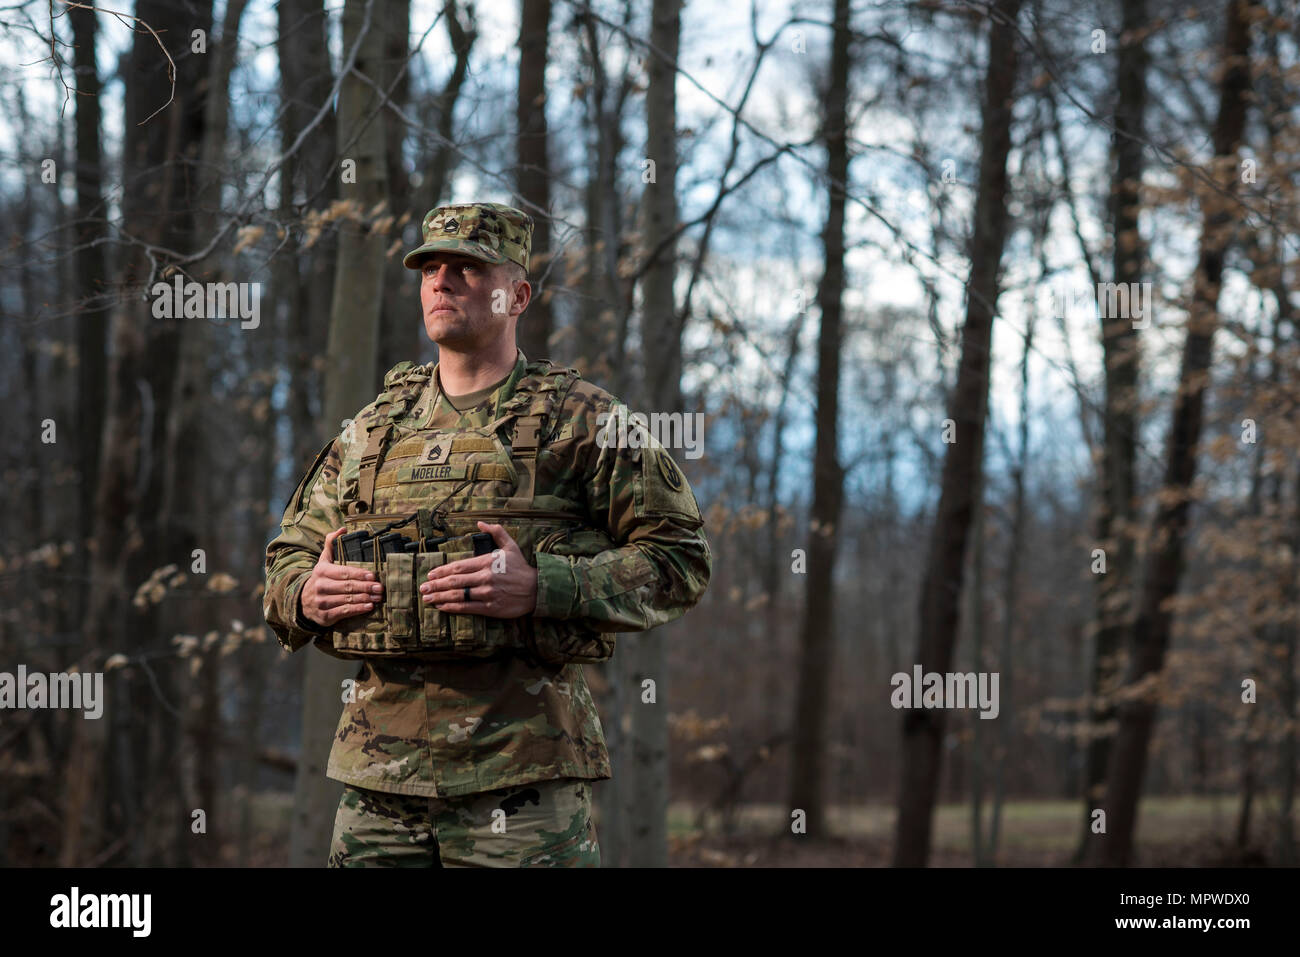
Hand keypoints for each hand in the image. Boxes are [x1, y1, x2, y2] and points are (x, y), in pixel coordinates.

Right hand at [301, 527, 384, 626]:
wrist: (302, 602)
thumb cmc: (320, 579)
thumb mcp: (323, 561)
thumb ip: (332, 544)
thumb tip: (343, 529)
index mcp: (322, 571)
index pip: (343, 572)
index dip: (359, 574)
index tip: (373, 575)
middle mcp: (320, 587)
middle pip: (348, 587)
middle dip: (366, 587)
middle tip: (380, 587)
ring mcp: (322, 602)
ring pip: (348, 600)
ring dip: (365, 598)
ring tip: (379, 597)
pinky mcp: (325, 616)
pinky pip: (344, 612)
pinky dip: (358, 609)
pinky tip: (369, 606)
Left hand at [420, 521, 537, 617]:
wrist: (537, 589)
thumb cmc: (521, 568)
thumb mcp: (510, 546)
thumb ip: (496, 532)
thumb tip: (480, 522)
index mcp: (486, 562)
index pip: (458, 566)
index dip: (441, 571)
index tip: (430, 573)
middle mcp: (484, 578)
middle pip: (454, 581)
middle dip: (435, 585)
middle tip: (422, 588)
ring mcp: (486, 593)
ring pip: (457, 595)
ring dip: (439, 597)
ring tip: (427, 599)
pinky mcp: (489, 607)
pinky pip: (466, 608)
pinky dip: (452, 607)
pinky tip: (441, 606)